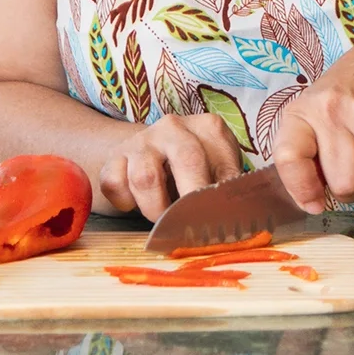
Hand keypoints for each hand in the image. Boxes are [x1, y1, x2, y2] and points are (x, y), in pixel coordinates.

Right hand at [97, 112, 243, 219]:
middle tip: (190, 227)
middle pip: (187, 161)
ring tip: (162, 218)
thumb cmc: (192, 170)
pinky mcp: (114, 156)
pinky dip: (126, 202)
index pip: (222, 164)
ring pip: (146, 177)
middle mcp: (175, 127)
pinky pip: (115, 184)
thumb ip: (228, 189)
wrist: (148, 154)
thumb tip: (239, 217)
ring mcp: (142, 139)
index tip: (218, 222)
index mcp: (209, 128)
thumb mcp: (217, 173)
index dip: (221, 198)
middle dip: (190, 202)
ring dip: (155, 208)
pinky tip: (136, 202)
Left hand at [270, 32, 353, 212]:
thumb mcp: (317, 107)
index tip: (313, 203)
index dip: (301, 189)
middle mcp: (334, 111)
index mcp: (305, 111)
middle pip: (344, 184)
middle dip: (352, 191)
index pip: (290, 158)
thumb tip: (310, 201)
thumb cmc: (352, 87)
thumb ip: (308, 149)